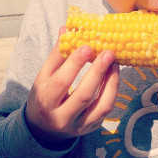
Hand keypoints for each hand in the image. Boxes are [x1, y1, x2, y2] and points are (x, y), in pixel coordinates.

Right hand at [25, 27, 118, 147]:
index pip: (61, 82)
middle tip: (108, 52)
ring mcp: (78, 126)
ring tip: (114, 63)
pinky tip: (113, 76)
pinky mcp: (90, 128)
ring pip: (100, 106)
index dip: (75, 63)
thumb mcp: (43, 77)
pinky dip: (112, 91)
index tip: (87, 46)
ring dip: (111, 82)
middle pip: (83, 95)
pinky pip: (106, 110)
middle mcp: (61, 117)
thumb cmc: (44, 96)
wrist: (43, 128)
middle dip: (98, 72)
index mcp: (45, 100)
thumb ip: (57, 55)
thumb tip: (67, 29)